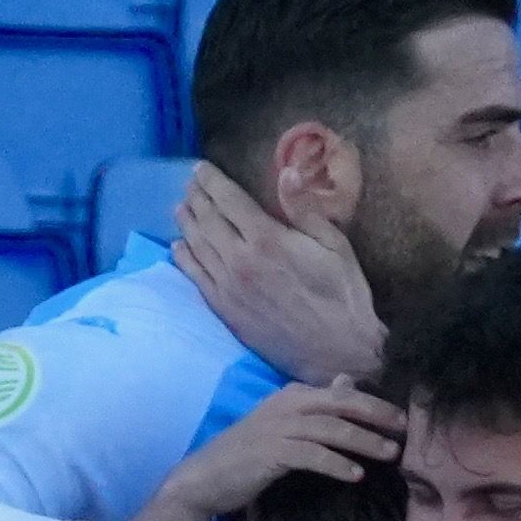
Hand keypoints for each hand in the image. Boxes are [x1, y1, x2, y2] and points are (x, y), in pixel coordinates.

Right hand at [137, 378, 406, 520]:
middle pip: (341, 404)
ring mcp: (277, 427)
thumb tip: (346, 383)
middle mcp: (286, 404)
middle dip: (377, 415)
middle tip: (407, 429)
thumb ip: (316, 407)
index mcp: (292, 395)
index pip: (341, 395)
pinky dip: (336, 464)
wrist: (204, 479)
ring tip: (392, 453)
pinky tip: (356, 475)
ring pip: (331, 429)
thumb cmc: (248, 457)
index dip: (375, 404)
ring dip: (364, 441)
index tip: (403, 418)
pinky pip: (311, 455)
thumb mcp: (285, 426)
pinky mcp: (270, 452)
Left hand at [175, 161, 388, 385]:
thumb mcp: (334, 245)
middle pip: (207, 219)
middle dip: (196, 197)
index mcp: (267, 238)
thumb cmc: (342, 295)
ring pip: (197, 246)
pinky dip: (184, 258)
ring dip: (186, 223)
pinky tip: (178, 247)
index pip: (228, 200)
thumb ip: (305, 209)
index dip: (212, 180)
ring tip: (180, 207)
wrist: (336, 352)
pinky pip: (196, 278)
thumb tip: (286, 172)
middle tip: (189, 184)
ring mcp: (228, 287)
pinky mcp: (225, 310)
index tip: (200, 168)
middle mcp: (240, 260)